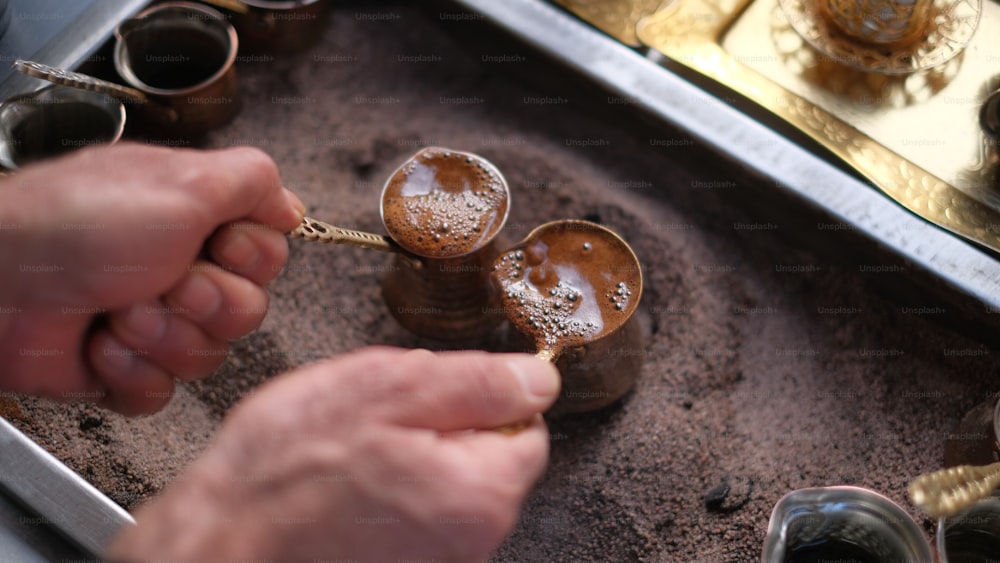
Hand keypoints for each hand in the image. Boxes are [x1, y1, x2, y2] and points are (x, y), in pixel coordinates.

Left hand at [0, 143, 303, 414]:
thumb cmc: (77, 224)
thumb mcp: (183, 182)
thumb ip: (253, 182)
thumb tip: (292, 205)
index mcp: (198, 219)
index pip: (271, 252)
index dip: (253, 258)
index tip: (219, 244)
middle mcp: (181, 268)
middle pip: (249, 309)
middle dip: (208, 302)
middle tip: (165, 280)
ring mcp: (153, 321)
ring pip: (210, 355)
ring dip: (163, 335)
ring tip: (118, 312)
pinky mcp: (123, 368)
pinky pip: (164, 391)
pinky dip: (131, 371)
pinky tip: (100, 346)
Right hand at [105, 347, 560, 562]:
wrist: (220, 540)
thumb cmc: (288, 467)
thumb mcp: (389, 389)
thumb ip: (477, 382)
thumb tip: (538, 378)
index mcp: (481, 492)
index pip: (528, 426)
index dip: (482, 396)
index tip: (432, 393)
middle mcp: (472, 539)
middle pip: (489, 456)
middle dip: (442, 425)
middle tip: (380, 419)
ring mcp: (436, 558)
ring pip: (447, 480)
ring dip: (411, 454)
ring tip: (353, 452)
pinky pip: (415, 509)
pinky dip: (389, 488)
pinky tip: (345, 483)